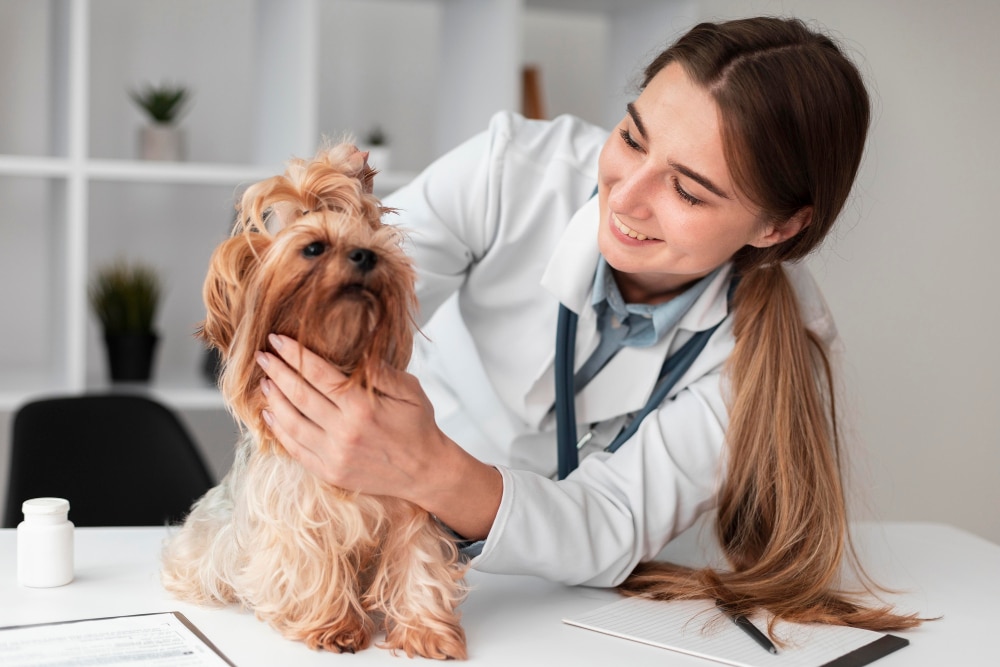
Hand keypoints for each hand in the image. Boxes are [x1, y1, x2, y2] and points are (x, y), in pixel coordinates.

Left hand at [256, 334, 501, 539]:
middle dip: (277, 371)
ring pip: (292, 422)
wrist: (426, 471)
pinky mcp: (330, 472)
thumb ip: (379, 371)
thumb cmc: (418, 426)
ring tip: (264, 381)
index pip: (318, 374)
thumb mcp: (409, 390)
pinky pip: (296, 449)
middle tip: (262, 356)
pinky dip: (279, 431)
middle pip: (299, 395)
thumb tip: (354, 349)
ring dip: (274, 399)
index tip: (278, 339)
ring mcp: (335, 455)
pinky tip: (271, 414)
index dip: (295, 355)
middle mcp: (345, 431)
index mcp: (362, 407)